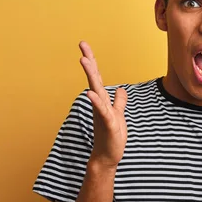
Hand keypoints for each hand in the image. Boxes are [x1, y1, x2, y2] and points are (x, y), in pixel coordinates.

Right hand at [79, 41, 127, 168]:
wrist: (107, 156)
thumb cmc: (111, 136)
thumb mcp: (117, 115)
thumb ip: (118, 102)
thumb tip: (120, 89)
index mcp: (102, 100)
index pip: (97, 77)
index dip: (92, 61)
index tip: (84, 45)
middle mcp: (99, 104)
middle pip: (94, 79)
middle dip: (89, 61)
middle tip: (82, 45)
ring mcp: (102, 113)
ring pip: (96, 91)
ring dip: (90, 76)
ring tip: (83, 60)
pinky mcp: (107, 124)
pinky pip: (102, 110)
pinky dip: (96, 102)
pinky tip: (90, 93)